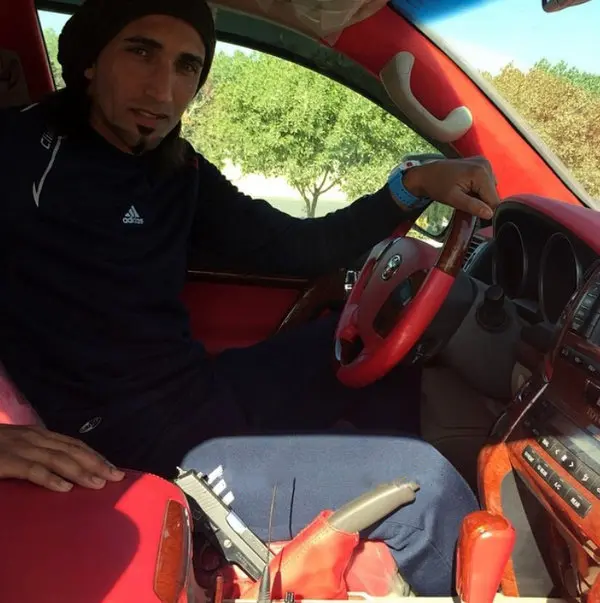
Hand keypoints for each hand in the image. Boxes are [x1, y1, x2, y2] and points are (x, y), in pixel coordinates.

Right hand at [0, 424, 124, 491]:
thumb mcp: (16, 448)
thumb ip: (37, 455)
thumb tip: (61, 472)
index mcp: (37, 435)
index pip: (74, 444)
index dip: (95, 455)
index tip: (113, 467)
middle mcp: (33, 438)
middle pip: (72, 450)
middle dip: (96, 464)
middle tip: (117, 477)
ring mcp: (19, 448)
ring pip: (58, 459)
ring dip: (80, 471)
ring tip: (98, 484)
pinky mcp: (5, 460)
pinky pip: (31, 469)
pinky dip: (49, 478)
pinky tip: (64, 488)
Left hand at [403, 156, 500, 219]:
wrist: (426, 174)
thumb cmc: (436, 186)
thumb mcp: (453, 199)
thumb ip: (472, 206)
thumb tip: (490, 214)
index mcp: (481, 172)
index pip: (494, 200)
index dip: (485, 210)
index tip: (471, 211)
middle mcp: (486, 165)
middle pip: (493, 194)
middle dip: (481, 202)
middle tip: (464, 200)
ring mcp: (484, 163)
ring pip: (490, 189)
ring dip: (480, 196)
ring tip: (464, 194)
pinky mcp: (481, 164)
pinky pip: (486, 183)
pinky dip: (478, 189)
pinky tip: (466, 188)